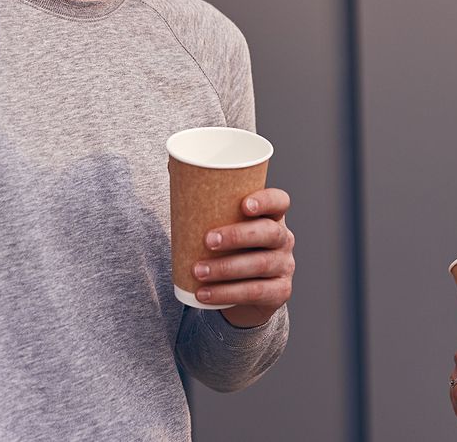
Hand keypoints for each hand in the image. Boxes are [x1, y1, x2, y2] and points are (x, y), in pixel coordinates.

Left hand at [193, 187, 294, 327]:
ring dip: (226, 268)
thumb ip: (204, 197)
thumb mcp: (222, 224)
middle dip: (238, 236)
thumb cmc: (228, 249)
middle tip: (207, 240)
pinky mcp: (279, 292)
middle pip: (269, 233)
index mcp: (272, 216)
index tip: (244, 205)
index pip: (280, 202)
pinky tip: (204, 294)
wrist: (242, 291)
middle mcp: (284, 239)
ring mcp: (284, 266)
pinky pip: (255, 292)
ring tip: (197, 270)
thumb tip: (173, 162)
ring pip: (260, 264)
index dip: (266, 201)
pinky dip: (227, 294)